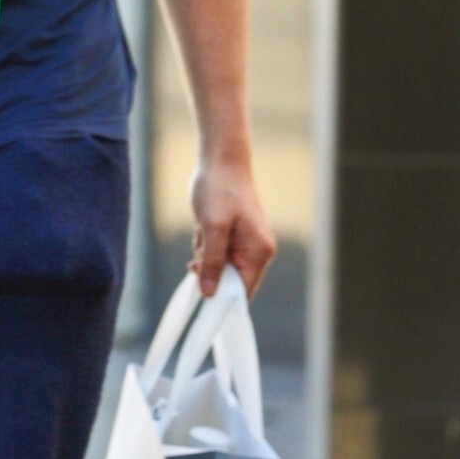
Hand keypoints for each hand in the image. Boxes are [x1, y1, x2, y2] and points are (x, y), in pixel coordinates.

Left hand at [190, 153, 275, 298]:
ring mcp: (244, 244)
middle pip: (227, 280)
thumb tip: (209, 294)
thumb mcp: (213, 228)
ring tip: (203, 227)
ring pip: (216, 266)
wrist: (220, 160)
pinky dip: (202, 242)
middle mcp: (256, 251)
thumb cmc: (220, 190)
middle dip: (208, 267)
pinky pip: (212, 252)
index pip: (243, 292)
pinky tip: (202, 225)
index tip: (200, 295)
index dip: (222, 297)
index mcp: (259, 253)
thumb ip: (211, 262)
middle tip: (202, 243)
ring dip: (202, 252)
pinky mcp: (231, 237)